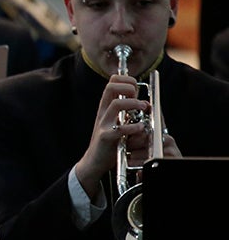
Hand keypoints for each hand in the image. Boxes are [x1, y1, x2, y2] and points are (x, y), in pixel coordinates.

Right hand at [74, 74, 147, 195]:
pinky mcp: (106, 137)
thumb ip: (127, 111)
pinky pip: (120, 129)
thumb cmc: (110, 141)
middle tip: (138, 96)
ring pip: (116, 104)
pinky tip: (140, 128)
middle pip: (111, 87)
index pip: (112, 82)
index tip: (136, 87)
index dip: (126, 79)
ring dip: (133, 103)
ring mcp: (103, 123)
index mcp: (106, 106)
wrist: (95, 160)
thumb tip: (145, 102)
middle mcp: (103, 111)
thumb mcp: (117, 122)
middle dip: (128, 87)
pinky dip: (134, 127)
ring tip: (143, 108)